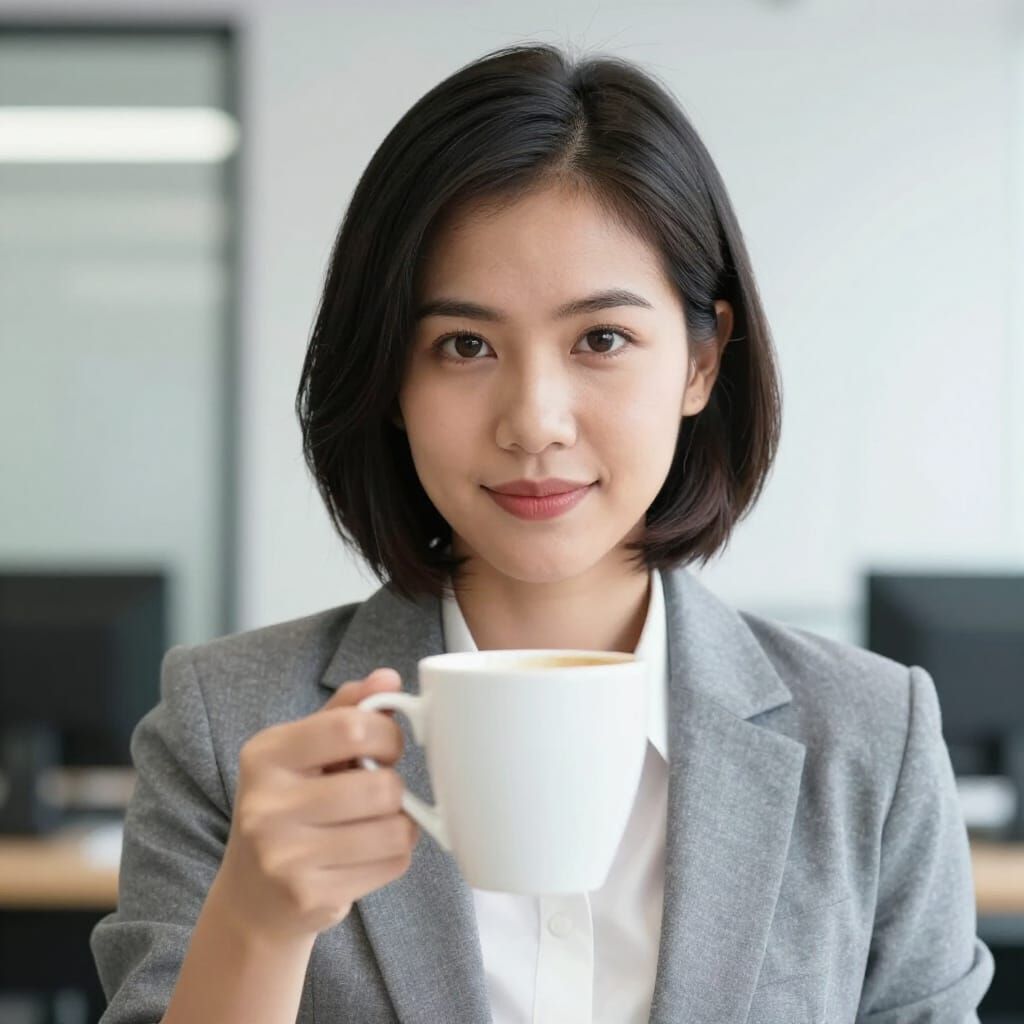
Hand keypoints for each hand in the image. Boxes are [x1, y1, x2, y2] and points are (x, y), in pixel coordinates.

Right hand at [212, 668, 418, 943]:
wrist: (251, 898)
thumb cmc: (288, 808)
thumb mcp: (303, 752)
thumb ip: (346, 711)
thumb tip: (388, 678)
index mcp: (265, 754)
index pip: (351, 728)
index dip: (387, 734)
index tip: (386, 745)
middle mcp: (267, 805)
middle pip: (381, 786)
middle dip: (394, 787)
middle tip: (378, 790)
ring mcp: (285, 857)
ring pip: (395, 829)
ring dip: (399, 824)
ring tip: (374, 823)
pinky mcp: (310, 896)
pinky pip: (392, 863)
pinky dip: (394, 855)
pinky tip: (366, 854)